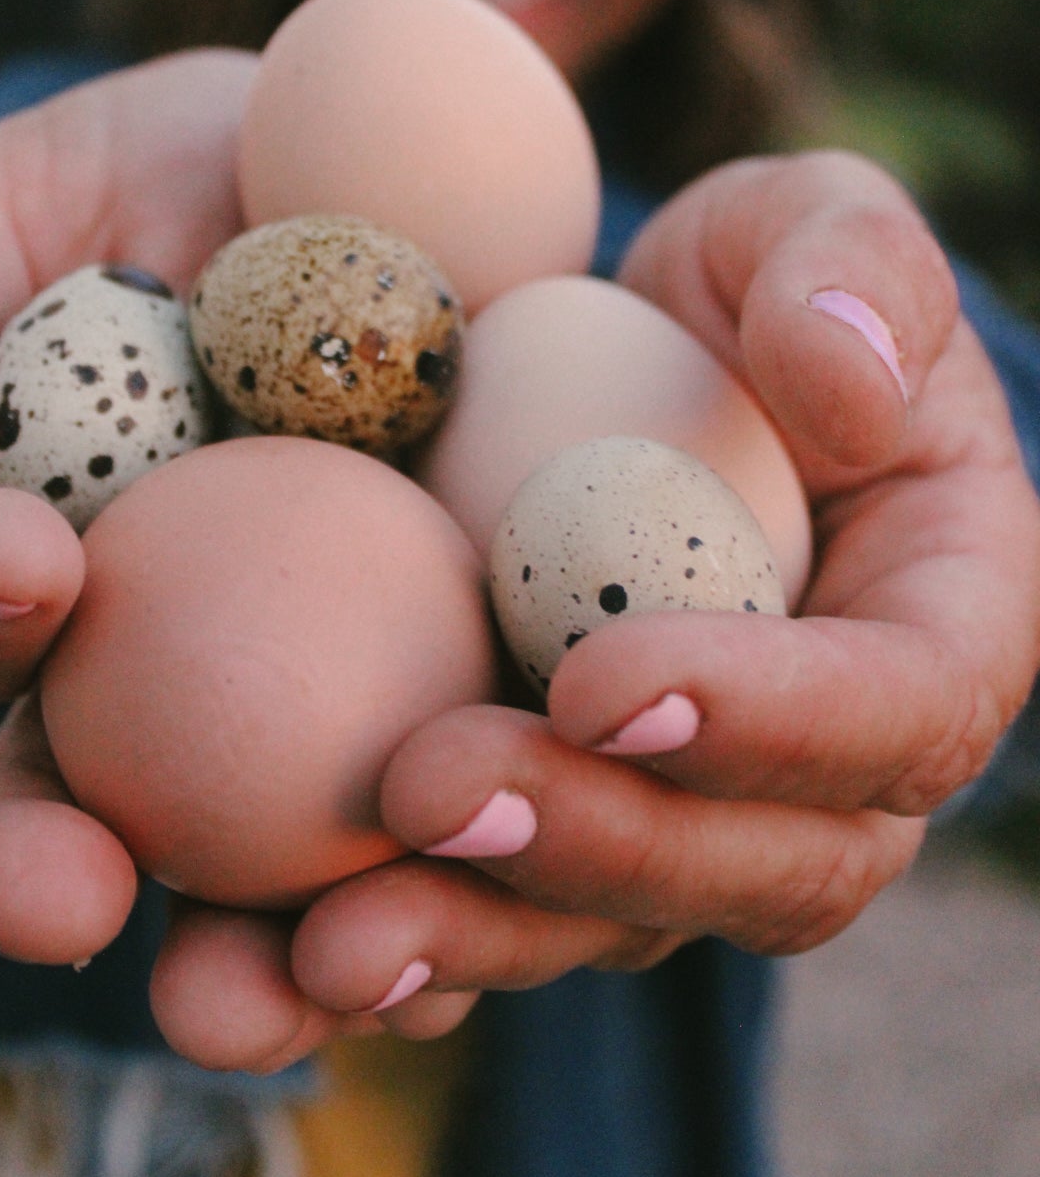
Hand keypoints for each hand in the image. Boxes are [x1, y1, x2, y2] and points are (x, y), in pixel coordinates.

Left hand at [0, 110, 1039, 1071]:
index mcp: (927, 626)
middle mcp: (817, 761)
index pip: (900, 710)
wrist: (599, 350)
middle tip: (433, 795)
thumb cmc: (735, 279)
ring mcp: (676, 810)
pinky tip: (249, 953)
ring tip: (320, 944)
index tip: (608, 679)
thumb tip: (850, 392)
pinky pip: (476, 908)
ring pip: (600, 924)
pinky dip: (374, 940)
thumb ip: (851, 272)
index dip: (778, 724)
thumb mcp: (802, 222)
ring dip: (467, 943)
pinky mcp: (544, 824)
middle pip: (755, 869)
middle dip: (597, 854)